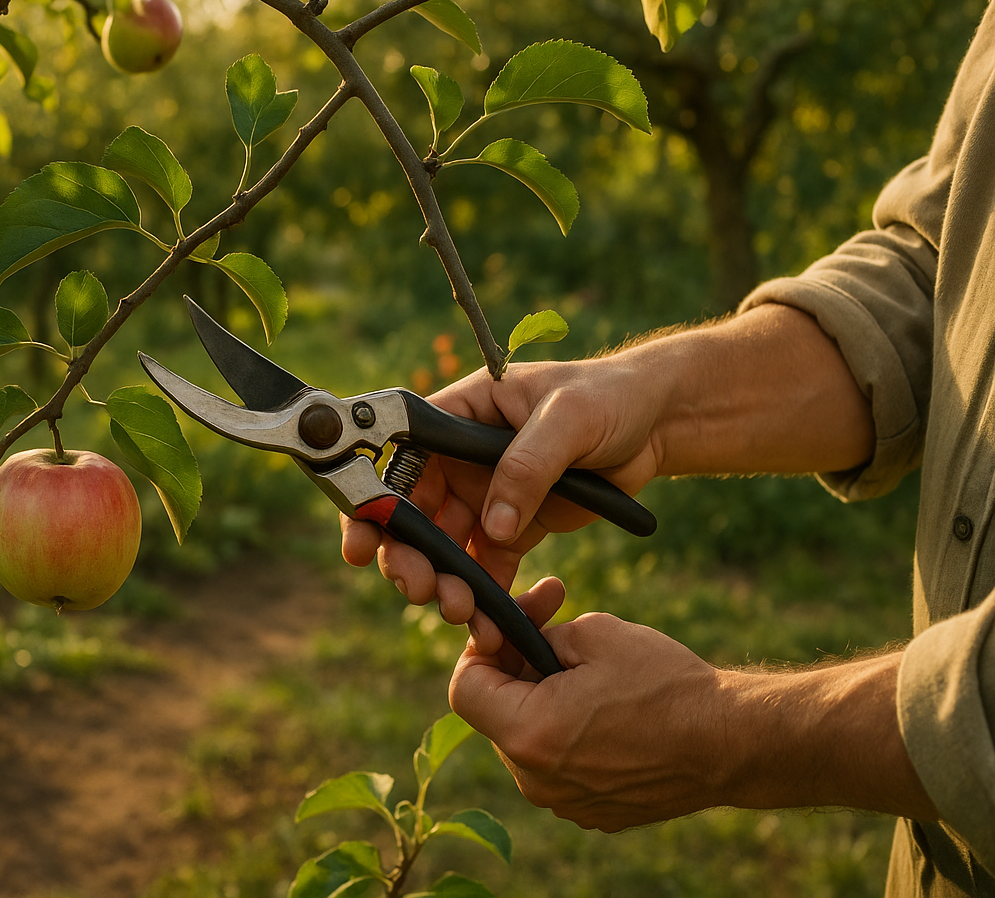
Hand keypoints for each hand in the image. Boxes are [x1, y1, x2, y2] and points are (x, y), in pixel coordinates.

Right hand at [340, 357, 662, 624]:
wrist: (656, 424)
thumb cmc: (608, 396)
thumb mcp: (568, 417)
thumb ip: (527, 465)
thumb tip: (493, 525)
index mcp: (458, 414)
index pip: (399, 457)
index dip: (372, 498)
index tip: (362, 539)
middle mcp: (459, 457)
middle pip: (409, 510)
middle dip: (404, 554)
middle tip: (417, 587)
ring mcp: (483, 494)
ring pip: (441, 546)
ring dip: (440, 580)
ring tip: (457, 610)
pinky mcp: (512, 527)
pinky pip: (484, 566)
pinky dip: (480, 595)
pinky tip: (484, 622)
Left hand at [450, 579, 725, 831]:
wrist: (732, 742)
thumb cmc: (666, 684)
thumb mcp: (592, 632)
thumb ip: (537, 636)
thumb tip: (518, 641)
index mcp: (528, 734)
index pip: (464, 689)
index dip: (481, 651)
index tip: (511, 630)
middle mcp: (537, 781)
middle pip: (496, 714)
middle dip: (517, 672)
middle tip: (557, 636)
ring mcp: (564, 804)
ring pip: (527, 739)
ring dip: (544, 702)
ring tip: (591, 677)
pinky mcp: (592, 813)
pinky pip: (559, 766)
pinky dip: (571, 735)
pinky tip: (611, 713)